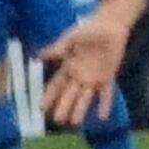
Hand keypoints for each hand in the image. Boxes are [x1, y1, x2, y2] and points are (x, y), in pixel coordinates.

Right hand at [40, 4, 134, 128]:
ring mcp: (94, 78)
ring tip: (74, 123)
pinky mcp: (108, 77)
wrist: (110, 25)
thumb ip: (57, 48)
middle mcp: (80, 76)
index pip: (56, 85)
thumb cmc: (88, 29)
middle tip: (57, 120)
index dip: (49, 96)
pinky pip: (106, 93)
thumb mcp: (70, 38)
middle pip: (69, 95)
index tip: (41, 108)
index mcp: (68, 67)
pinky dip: (104, 104)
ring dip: (80, 109)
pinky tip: (102, 117)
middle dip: (63, 107)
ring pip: (85, 97)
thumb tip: (39, 56)